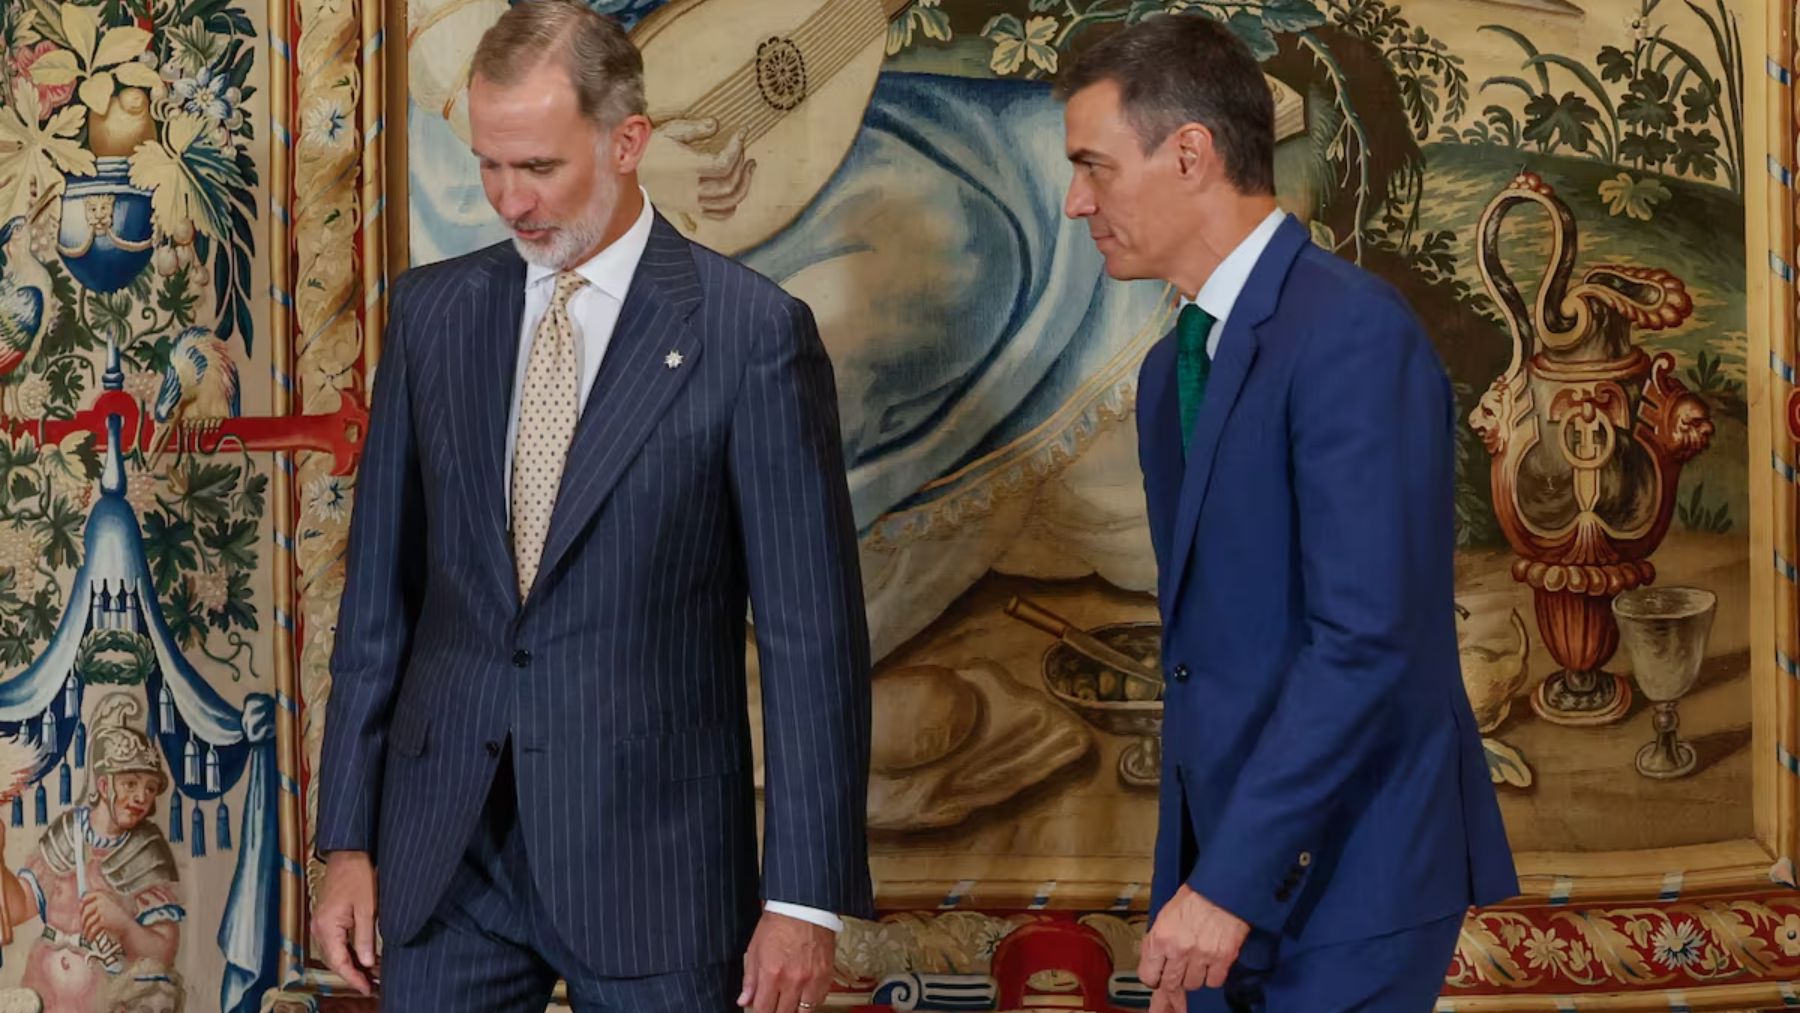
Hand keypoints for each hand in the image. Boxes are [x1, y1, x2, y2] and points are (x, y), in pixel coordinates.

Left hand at [79, 893, 130, 939]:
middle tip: (84, 928)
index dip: (82, 906)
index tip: (81, 912)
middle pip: (85, 912)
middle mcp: (103, 900)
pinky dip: (91, 936)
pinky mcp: (103, 920)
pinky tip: (91, 939)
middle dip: (83, 922)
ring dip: (86, 931)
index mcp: (104, 894)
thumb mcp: (109, 905)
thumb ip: (97, 903)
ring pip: (88, 922)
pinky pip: (92, 929)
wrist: (129, 926)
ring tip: (87, 936)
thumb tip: (82, 905)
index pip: (86, 898)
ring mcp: (103, 910)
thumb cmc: (119, 918)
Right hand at [311, 851, 378, 993]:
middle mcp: (319, 928)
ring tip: (371, 974)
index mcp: (327, 927)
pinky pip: (334, 943)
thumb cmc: (358, 876)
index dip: (353, 978)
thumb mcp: (368, 908)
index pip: (339, 962)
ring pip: (334, 953)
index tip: (368, 988)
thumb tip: (367, 963)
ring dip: (350, 965)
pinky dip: (347, 952)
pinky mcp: (326, 919)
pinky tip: (362, 956)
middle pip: (334, 961)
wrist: (348, 854)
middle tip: (372, 984)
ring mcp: (320, 923)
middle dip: (352, 974)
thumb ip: (365, 937)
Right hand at [641, 116, 757, 224]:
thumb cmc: (648, 150)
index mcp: (690, 168)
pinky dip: (732, 206)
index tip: (742, 133)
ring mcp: (693, 201)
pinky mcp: (690, 208)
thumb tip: (716, 124)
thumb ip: (695, 129)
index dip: (738, 147)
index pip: (725, 163)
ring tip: (748, 168)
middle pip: (731, 183)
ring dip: (744, 185)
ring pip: (729, 201)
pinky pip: (719, 215)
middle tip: (744, 150)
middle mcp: (694, 188)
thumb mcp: (670, 132)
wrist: (626, 173)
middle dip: (743, 165)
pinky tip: (736, 192)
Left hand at [737, 909, 834, 1012]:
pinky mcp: (826, 975)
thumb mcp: (755, 949)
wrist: (804, 907)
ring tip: (789, 1003)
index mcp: (772, 973)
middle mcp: (793, 980)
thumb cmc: (780, 922)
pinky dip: (811, 1001)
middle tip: (773, 1006)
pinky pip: (819, 1000)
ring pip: (804, 1012)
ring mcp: (812, 979)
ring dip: (794, 1010)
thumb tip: (744, 1000)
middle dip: (776, 1012)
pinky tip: (804, 995)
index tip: (760, 1009)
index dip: (760, 1012)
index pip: (763, 1010)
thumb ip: (750, 979)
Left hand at [1138, 885, 1249, 1002]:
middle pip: (1171, 984)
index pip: (1148, 976)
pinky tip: (1212, 963)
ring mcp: (1202, 956)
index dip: (1153, 978)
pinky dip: (1213, 975)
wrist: (1223, 890)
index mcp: (1161, 937)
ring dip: (1194, 976)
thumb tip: (1151, 960)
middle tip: (1179, 970)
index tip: (1157, 978)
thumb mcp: (1165, 915)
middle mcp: (1180, 949)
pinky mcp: (1223, 959)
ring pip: (1193, 985)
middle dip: (1173, 979)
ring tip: (1197, 961)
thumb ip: (1157, 940)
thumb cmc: (1195, 899)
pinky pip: (1214, 982)